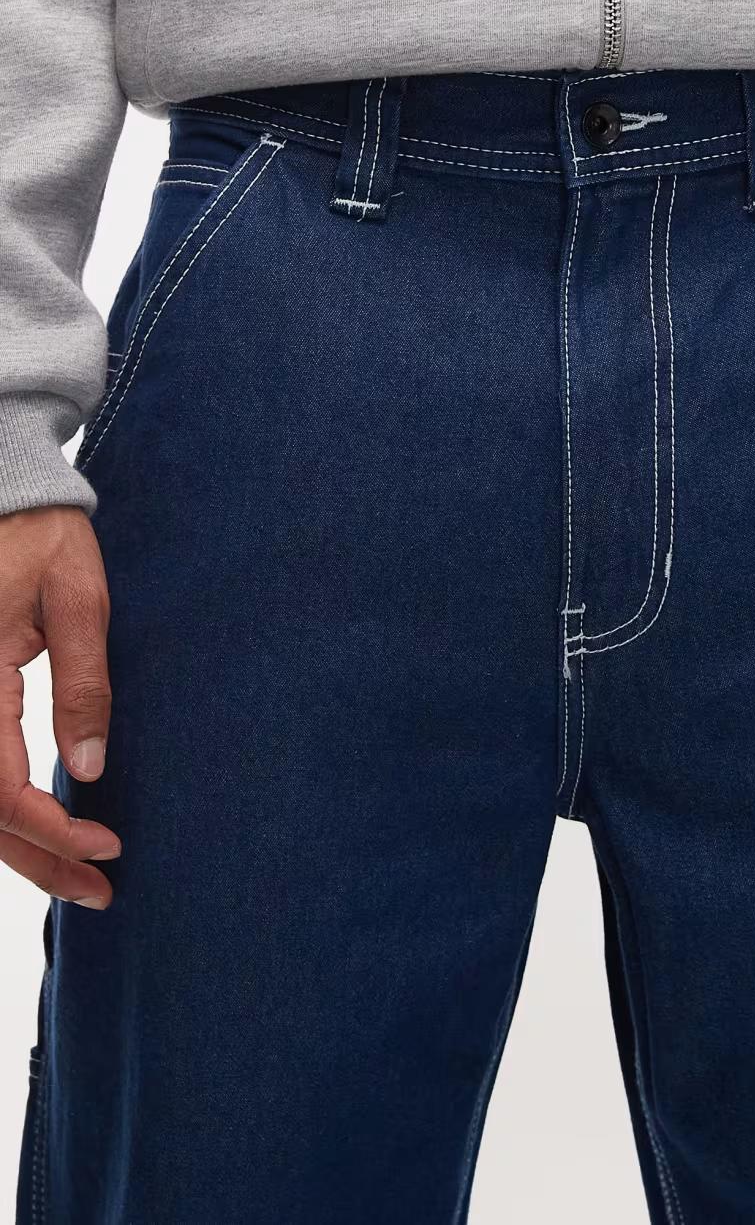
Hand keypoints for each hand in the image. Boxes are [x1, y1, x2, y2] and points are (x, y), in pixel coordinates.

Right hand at [0, 506, 119, 905]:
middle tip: (100, 892)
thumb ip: (83, 684)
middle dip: (37, 860)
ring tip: (79, 880)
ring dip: (18, 845)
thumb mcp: (79, 600)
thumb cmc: (44, 537)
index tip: (107, 845)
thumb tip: (88, 770)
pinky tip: (43, 830)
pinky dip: (2, 810)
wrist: (7, 498)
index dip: (49, 830)